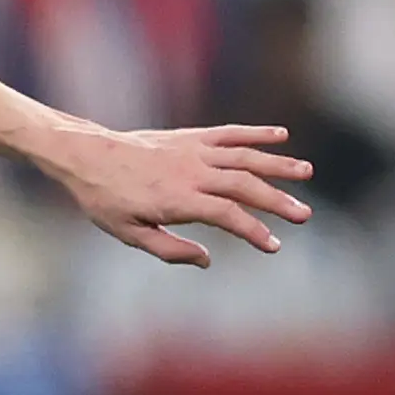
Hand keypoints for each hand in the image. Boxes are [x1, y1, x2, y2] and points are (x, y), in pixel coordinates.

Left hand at [36, 122, 311, 267]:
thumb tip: (206, 261)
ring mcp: (194, 151)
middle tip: (304, 215)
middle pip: (245, 185)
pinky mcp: (190, 137)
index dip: (253, 230)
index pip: (228, 215)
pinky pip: (229, 133)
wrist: (87, 156)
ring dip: (277, 164)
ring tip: (306, 173)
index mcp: (179, 199)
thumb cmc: (105, 200)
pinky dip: (256, 133)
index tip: (274, 245)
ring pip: (245, 156)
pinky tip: (280, 136)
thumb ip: (169, 249)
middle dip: (277, 201)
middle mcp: (192, 172)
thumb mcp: (129, 233)